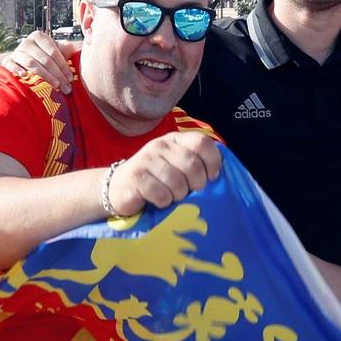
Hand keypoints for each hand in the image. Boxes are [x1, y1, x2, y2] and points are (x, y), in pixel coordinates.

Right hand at [3, 30, 76, 92]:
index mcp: (39, 37)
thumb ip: (66, 49)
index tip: (70, 78)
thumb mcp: (57, 52)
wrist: (25, 64)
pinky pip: (10, 64)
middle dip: (57, 74)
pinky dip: (17, 69)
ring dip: (45, 75)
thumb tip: (72, 49)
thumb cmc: (45, 58)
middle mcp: (27, 42)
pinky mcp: (7, 61)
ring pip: (31, 63)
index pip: (53, 52)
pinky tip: (24, 75)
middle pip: (44, 59)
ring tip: (55, 85)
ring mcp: (16, 51)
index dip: (63, 66)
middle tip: (65, 86)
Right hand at [105, 132, 222, 215]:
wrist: (119, 188)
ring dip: (178, 195)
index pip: (203, 143)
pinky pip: (161, 194)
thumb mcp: (177, 165)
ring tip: (171, 196)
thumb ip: (197, 163)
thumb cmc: (157, 179)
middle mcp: (161, 145)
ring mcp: (147, 159)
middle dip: (196, 185)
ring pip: (177, 182)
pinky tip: (158, 200)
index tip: (211, 178)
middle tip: (189, 192)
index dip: (213, 162)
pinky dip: (164, 202)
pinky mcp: (136, 176)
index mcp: (176, 139)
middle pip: (192, 165)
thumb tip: (222, 175)